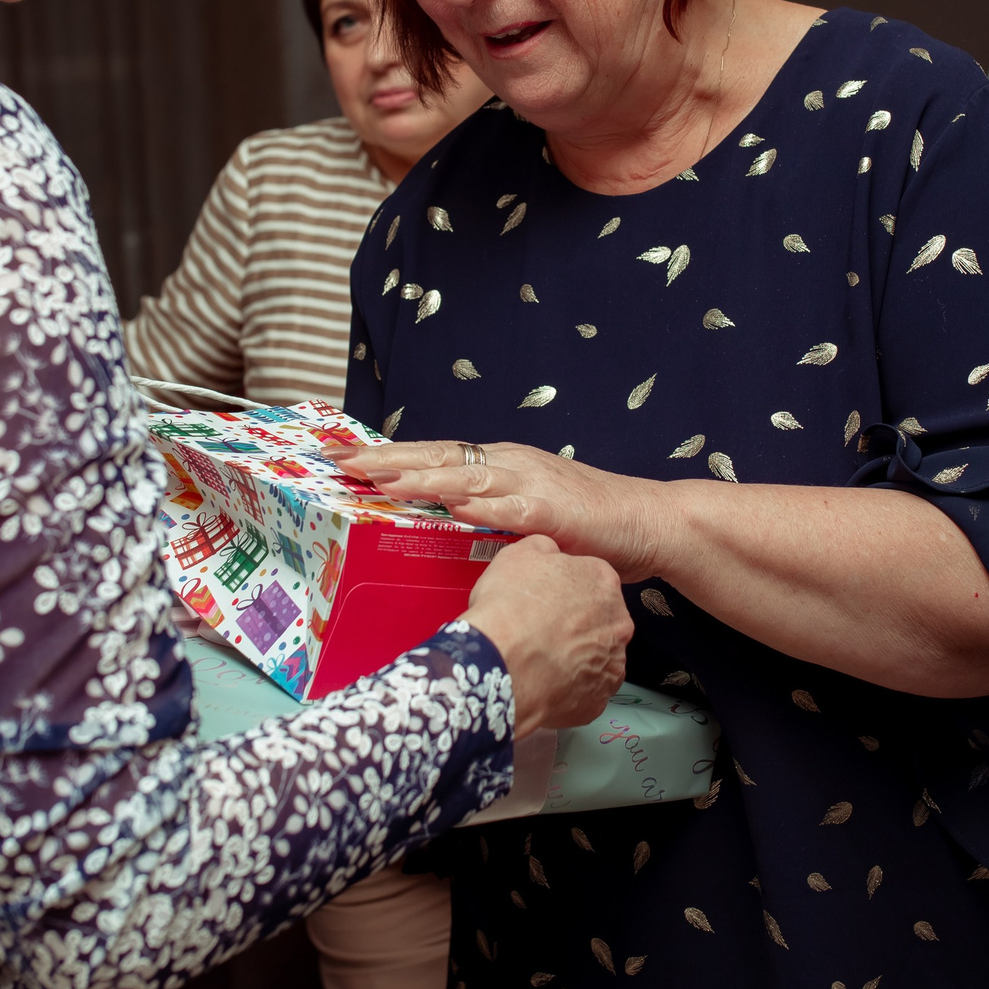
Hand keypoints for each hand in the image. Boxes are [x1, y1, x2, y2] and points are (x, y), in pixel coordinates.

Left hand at [338, 441, 663, 582]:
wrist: (650, 522)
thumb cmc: (590, 526)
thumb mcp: (528, 517)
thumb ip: (491, 519)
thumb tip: (447, 532)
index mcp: (502, 465)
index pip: (437, 456)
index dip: (391, 456)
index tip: (347, 457)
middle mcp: (510, 464)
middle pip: (438, 456)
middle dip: (387, 458)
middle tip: (338, 459)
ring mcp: (531, 483)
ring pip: (464, 476)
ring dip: (419, 476)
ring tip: (378, 478)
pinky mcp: (551, 510)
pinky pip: (506, 506)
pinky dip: (476, 505)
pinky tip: (449, 505)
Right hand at [459, 535, 631, 736]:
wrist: (502, 663)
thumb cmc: (511, 609)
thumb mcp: (520, 554)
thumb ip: (543, 547)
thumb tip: (546, 550)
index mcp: (603, 581)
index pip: (591, 579)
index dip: (564, 588)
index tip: (547, 597)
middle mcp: (617, 622)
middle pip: (598, 619)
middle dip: (574, 623)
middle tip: (542, 628)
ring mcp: (611, 663)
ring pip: (594, 656)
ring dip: (574, 656)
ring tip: (539, 657)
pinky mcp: (599, 699)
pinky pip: (585, 690)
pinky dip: (568, 688)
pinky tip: (544, 681)